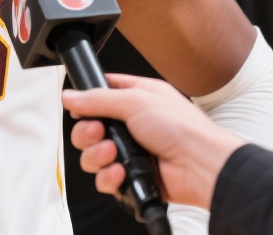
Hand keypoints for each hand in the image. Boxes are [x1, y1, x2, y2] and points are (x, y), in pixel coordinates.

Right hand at [62, 74, 244, 209]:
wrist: (201, 167)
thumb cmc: (182, 128)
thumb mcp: (136, 101)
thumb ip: (98, 99)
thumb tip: (70, 96)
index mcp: (137, 97)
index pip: (102, 93)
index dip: (87, 100)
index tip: (80, 107)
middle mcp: (132, 123)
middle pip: (91, 127)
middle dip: (88, 132)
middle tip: (98, 132)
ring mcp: (132, 151)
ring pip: (94, 154)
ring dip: (97, 155)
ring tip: (111, 154)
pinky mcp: (132, 175)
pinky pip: (105, 178)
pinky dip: (108, 177)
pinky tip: (120, 171)